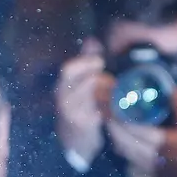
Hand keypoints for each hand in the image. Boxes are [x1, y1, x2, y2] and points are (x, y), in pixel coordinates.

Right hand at [54, 40, 108, 168]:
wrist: (72, 137)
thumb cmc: (77, 104)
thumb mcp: (78, 82)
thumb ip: (85, 61)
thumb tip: (91, 40)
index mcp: (62, 85)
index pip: (68, 69)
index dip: (84, 62)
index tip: (100, 61)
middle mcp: (63, 98)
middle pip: (78, 82)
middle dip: (94, 76)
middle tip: (109, 76)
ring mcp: (71, 112)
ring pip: (88, 97)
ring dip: (103, 92)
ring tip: (113, 89)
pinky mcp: (82, 125)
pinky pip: (95, 113)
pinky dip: (105, 108)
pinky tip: (111, 105)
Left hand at [106, 89, 176, 176]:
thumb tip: (173, 89)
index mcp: (160, 140)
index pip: (133, 126)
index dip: (121, 115)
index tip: (114, 102)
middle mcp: (147, 152)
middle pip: (121, 136)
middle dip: (112, 121)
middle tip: (106, 107)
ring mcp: (141, 161)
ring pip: (119, 144)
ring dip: (112, 131)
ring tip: (108, 116)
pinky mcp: (138, 166)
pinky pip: (122, 151)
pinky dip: (117, 140)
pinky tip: (115, 130)